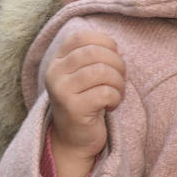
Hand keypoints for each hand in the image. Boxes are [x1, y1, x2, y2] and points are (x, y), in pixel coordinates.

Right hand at [45, 28, 125, 176]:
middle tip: (121, 77)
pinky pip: (105, 93)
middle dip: (117, 62)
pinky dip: (115, 97)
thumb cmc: (86, 101)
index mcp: (57, 60)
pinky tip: (111, 105)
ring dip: (118, 82)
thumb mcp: (86, 75)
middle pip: (94, 52)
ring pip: (101, 72)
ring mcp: (61, 90)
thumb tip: (119, 50)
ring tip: (117, 92)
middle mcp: (55, 72)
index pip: (82, 37)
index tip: (115, 55)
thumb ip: (97, 57)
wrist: (74, 139)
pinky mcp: (73, 108)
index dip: (105, 42)